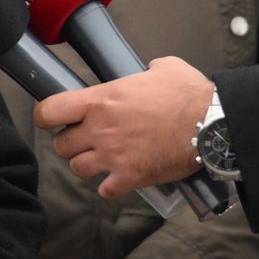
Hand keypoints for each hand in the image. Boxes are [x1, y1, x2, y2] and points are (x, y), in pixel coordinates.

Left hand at [39, 57, 213, 198]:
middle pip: (61, 145)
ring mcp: (114, 156)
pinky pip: (105, 191)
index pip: (49, 111)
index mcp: (101, 100)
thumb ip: (144, 70)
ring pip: (78, 169)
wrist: (213, 125)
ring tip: (102, 159)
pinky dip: (110, 187)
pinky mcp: (131, 177)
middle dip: (70, 143)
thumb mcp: (163, 67)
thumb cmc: (190, 94)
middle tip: (86, 139)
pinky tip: (119, 179)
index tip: (51, 119)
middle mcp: (101, 130)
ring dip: (87, 165)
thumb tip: (147, 71)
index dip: (45, 117)